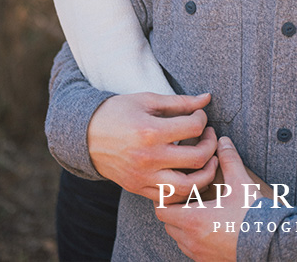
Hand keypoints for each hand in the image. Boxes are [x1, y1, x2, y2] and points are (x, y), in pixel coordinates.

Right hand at [87, 91, 218, 202]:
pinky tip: (188, 175)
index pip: (193, 128)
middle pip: (197, 158)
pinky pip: (170, 197)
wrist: (85, 134)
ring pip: (188, 186)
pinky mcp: (138, 188)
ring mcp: (143, 176)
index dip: (202, 120)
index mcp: (150, 131)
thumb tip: (206, 98)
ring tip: (207, 161)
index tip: (199, 117)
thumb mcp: (145, 100)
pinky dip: (185, 189)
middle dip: (210, 145)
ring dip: (205, 174)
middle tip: (209, 137)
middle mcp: (148, 157)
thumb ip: (178, 102)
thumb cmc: (116, 113)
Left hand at [155, 136, 262, 260]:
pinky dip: (194, 240)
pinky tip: (209, 229)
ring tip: (199, 213)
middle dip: (174, 211)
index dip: (167, 197)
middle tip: (188, 199)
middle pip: (168, 224)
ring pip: (178, 239)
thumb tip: (222, 141)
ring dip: (183, 227)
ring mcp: (200, 254)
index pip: (161, 208)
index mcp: (192, 219)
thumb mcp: (241, 184)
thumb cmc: (255, 216)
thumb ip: (229, 160)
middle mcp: (192, 240)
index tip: (179, 189)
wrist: (275, 246)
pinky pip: (192, 252)